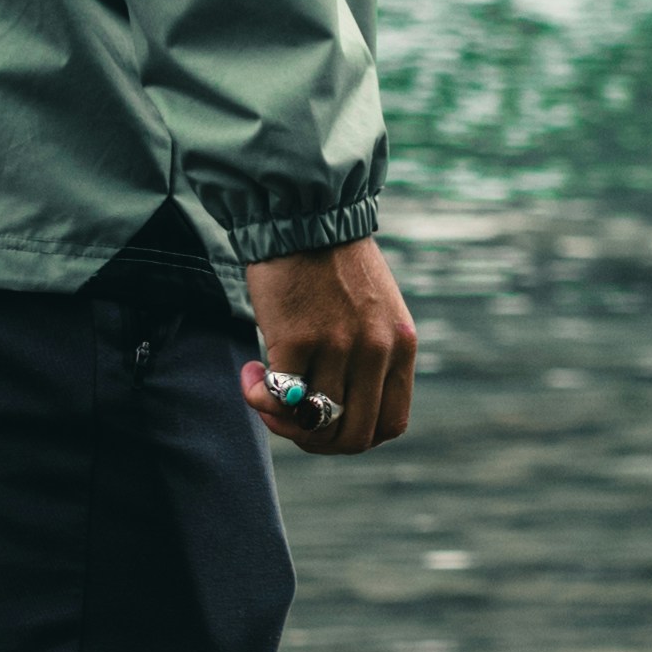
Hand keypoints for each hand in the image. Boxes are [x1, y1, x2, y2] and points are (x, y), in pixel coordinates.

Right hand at [243, 241, 419, 455]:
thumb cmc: (332, 263)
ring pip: (312, 423)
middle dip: (315, 439)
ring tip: (264, 389)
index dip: (354, 435)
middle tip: (289, 417)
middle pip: (352, 437)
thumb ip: (371, 357)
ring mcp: (339, 346)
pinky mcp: (297, 339)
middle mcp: (376, 350)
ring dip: (279, 418)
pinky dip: (257, 397)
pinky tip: (250, 372)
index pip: (391, 425)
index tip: (326, 417)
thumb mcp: (376, 311)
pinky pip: (276, 398)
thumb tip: (333, 413)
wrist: (304, 212)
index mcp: (402, 345)